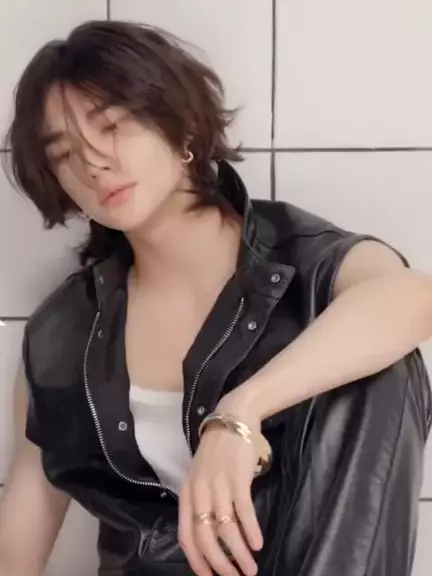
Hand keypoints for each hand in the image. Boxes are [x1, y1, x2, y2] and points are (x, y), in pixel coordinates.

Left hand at [178, 398, 263, 575]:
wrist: (232, 421)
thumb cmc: (217, 451)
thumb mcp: (200, 476)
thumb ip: (200, 502)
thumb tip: (210, 537)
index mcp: (187, 493)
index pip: (186, 535)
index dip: (196, 560)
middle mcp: (200, 491)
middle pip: (205, 537)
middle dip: (219, 563)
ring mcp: (218, 484)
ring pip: (226, 529)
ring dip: (239, 553)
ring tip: (251, 568)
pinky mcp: (238, 478)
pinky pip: (244, 512)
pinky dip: (251, 531)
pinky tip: (258, 543)